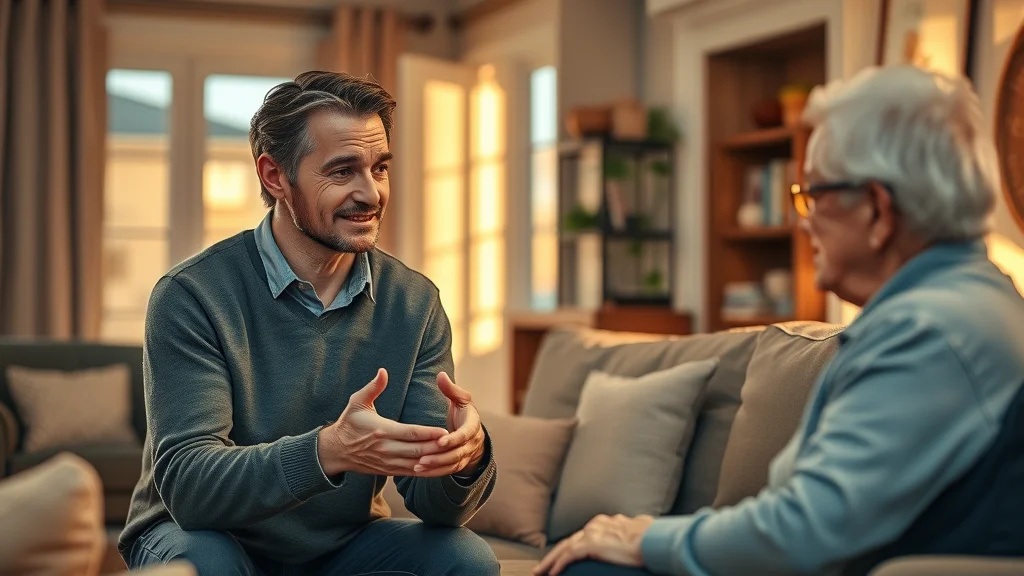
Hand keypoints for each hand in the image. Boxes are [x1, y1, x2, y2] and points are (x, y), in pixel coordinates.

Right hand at [318, 368, 451, 476]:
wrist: (335, 450)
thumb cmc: (349, 423)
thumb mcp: (357, 402)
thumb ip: (373, 387)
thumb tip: (383, 371)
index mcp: (381, 430)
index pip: (410, 433)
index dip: (428, 433)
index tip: (445, 431)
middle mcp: (386, 449)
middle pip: (417, 450)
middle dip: (437, 448)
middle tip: (455, 444)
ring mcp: (387, 462)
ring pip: (416, 464)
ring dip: (434, 461)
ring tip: (450, 455)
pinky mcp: (388, 470)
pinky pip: (410, 472)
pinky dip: (425, 471)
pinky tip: (438, 466)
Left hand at [413, 372, 485, 476]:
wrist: (474, 432)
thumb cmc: (463, 412)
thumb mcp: (461, 400)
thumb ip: (451, 389)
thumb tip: (441, 375)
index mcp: (473, 425)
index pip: (465, 434)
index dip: (453, 439)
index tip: (440, 441)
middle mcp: (472, 443)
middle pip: (457, 453)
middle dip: (439, 457)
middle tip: (422, 459)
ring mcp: (466, 455)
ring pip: (451, 464)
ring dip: (435, 467)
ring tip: (417, 467)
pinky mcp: (459, 464)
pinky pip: (447, 470)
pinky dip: (434, 472)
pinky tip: (419, 471)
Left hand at [533, 514, 655, 575]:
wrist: (654, 539)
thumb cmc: (653, 537)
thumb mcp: (639, 532)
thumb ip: (631, 533)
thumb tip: (637, 534)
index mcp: (606, 522)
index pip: (582, 536)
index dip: (570, 547)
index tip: (563, 556)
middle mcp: (596, 524)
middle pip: (569, 541)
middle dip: (554, 555)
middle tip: (541, 567)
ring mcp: (592, 533)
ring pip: (564, 548)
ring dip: (550, 561)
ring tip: (539, 572)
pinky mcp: (591, 544)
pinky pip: (569, 556)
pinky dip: (559, 565)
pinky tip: (552, 574)